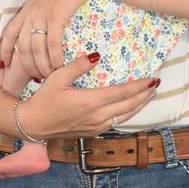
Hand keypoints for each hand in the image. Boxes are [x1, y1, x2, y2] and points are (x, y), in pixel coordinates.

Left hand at [0, 0, 94, 78]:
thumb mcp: (46, 0)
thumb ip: (40, 14)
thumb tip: (41, 30)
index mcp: (26, 9)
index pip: (8, 33)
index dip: (4, 50)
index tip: (3, 64)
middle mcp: (30, 13)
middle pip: (22, 46)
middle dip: (27, 65)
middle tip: (35, 78)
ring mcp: (42, 15)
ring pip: (36, 48)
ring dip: (42, 65)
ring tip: (48, 76)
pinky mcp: (56, 16)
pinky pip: (52, 43)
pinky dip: (55, 57)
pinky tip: (59, 66)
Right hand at [18, 54, 160, 139]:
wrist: (32, 124)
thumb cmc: (42, 99)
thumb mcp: (57, 78)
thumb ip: (77, 66)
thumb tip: (96, 55)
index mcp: (90, 102)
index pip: (122, 93)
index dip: (140, 86)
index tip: (152, 78)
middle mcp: (97, 116)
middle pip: (129, 106)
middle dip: (145, 95)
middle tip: (156, 85)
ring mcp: (96, 126)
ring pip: (125, 117)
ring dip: (139, 106)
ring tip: (148, 96)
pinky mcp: (92, 132)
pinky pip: (115, 123)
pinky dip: (127, 114)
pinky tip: (129, 109)